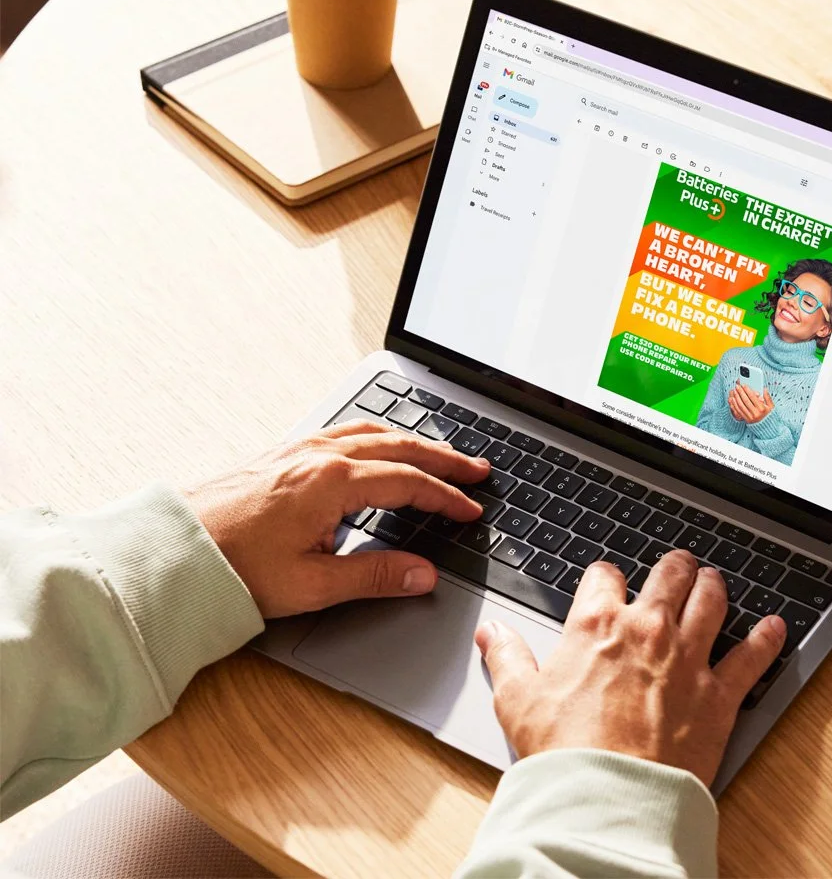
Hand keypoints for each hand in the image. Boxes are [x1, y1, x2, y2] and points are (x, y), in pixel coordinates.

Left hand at [184, 420, 488, 617]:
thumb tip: (423, 574)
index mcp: (333, 482)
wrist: (170, 552)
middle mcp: (319, 455)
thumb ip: (374, 577)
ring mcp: (299, 449)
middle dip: (443, 458)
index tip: (471, 509)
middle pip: (399, 446)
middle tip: (476, 467)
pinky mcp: (283, 453)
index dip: (446, 497)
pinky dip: (377, 435)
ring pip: (372, 432)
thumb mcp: (311, 585)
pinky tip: (378, 445)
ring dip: (412, 441)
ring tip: (438, 453)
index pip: (408, 482)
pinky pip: (344, 431)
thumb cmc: (232, 567)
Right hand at [475, 551, 785, 785]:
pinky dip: (767, 639)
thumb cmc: (563, 752)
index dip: (605, 577)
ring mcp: (687, 657)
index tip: (607, 584)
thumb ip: (506, 656)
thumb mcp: (517, 700)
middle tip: (676, 567)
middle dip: (673, 566)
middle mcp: (647, 629)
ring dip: (714, 586)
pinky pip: (752, 657)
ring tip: (715, 581)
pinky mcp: (719, 694)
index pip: (604, 575)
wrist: (608, 797)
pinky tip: (775, 627)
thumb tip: (491, 632)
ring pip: (711, 600)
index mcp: (596, 624)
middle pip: (669, 574)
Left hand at [727, 382, 773, 423]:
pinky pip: (739, 411)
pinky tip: (733, 399)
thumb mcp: (771, 406)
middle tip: (737, 386)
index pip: (753, 398)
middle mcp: (755, 413)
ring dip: (737, 397)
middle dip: (741, 392)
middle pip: (746, 401)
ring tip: (734, 391)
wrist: (766, 427)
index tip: (744, 385)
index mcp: (762, 409)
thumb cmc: (769, 415)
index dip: (748, 391)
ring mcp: (750, 417)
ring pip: (741, 405)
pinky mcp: (746, 419)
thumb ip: (768, 397)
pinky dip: (735, 405)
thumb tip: (765, 389)